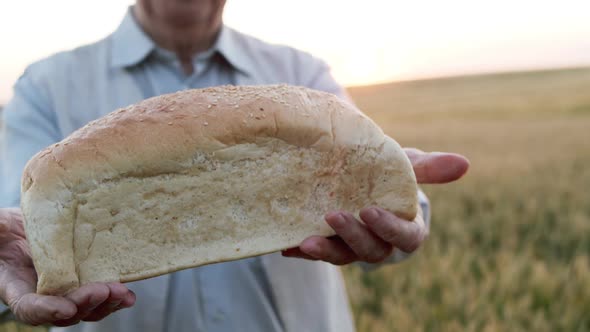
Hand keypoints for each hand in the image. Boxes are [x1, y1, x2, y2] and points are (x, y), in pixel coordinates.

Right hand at [0, 208, 135, 325]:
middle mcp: (43, 294)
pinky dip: (115, 298)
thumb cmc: (5, 230)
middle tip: (102, 291)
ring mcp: (66, 289)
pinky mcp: (85, 279)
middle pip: (64, 312)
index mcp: (16, 286)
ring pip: (86, 308)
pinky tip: (128, 296)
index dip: (47, 311)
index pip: (29, 308)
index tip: (66, 308)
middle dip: (85, 304)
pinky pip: (100, 295)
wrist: (28, 225)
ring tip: (122, 294)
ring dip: (105, 304)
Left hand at [282, 148, 468, 264]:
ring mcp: (351, 247)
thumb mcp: (406, 167)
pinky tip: (286, 245)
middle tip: (334, 216)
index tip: (371, 211)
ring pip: (341, 257)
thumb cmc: (388, 175)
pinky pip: (314, 252)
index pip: (405, 238)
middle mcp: (378, 243)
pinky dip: (300, 249)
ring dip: (325, 251)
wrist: (357, 176)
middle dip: (353, 236)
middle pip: (371, 250)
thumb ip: (429, 168)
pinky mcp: (327, 244)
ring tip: (306, 241)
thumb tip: (465, 163)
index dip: (389, 229)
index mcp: (404, 228)